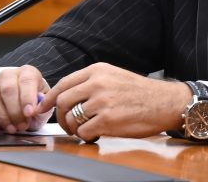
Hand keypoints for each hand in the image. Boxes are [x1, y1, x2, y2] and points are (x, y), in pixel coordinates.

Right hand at [0, 65, 51, 133]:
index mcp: (27, 72)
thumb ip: (43, 104)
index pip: (26, 80)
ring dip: (1, 116)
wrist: (24, 104)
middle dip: (15, 111)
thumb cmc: (35, 102)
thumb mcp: (44, 102)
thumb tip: (36, 108)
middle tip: (22, 126)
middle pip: (7, 89)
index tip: (29, 113)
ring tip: (11, 129)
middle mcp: (8, 75)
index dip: (27, 97)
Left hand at [35, 62, 191, 142]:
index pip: (63, 83)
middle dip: (60, 116)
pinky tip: (97, 134)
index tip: (42, 108)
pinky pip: (84, 132)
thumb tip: (65, 96)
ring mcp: (102, 101)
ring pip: (71, 118)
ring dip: (75, 128)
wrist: (165, 102)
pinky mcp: (108, 119)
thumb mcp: (114, 76)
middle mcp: (98, 83)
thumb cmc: (140, 92)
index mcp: (98, 70)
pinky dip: (86, 137)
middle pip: (63, 101)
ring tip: (86, 130)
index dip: (49, 98)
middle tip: (68, 125)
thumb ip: (91, 82)